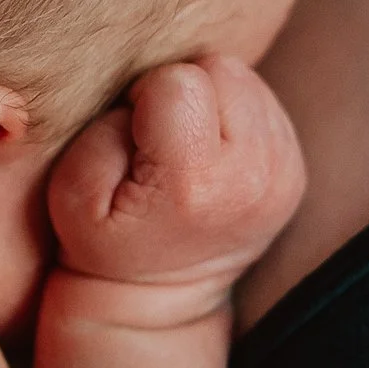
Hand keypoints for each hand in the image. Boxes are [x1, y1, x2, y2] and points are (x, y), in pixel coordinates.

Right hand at [47, 55, 305, 290]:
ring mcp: (284, 170)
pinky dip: (233, 114)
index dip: (145, 96)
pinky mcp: (296, 165)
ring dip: (211, 99)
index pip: (178, 79)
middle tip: (164, 140)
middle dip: (186, 90)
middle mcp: (255, 174)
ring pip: (244, 77)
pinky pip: (261, 99)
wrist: (163, 299)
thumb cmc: (108, 243)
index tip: (138, 138)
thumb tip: (154, 92)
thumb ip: (105, 130)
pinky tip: (210, 152)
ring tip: (188, 146)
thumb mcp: (72, 197)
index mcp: (198, 180)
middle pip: (220, 68)